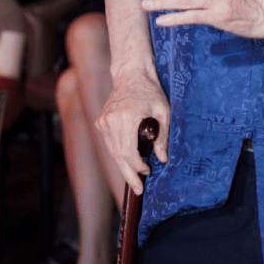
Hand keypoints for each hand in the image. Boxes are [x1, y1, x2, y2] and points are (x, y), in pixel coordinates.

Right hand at [96, 72, 169, 194]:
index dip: (138, 167)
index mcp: (126, 117)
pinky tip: (128, 160)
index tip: (148, 171)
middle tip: (138, 190)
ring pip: (112, 152)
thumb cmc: (150, 90)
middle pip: (118, 157)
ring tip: (135, 177)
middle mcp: (111, 120)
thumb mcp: (163, 111)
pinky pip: (110, 144)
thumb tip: (162, 159)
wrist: (131, 73)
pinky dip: (118, 154)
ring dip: (124, 166)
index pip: (128, 152)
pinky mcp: (100, 121)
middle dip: (129, 175)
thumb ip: (163, 136)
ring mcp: (103, 121)